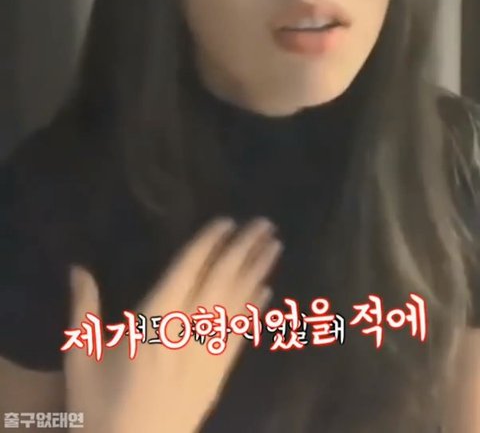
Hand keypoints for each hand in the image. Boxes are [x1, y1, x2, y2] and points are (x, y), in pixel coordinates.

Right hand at [65, 216, 282, 432]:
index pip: (188, 270)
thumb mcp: (80, 358)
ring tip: (274, 246)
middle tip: (264, 223)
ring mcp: (206, 354)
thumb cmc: (99, 409)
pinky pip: (240, 334)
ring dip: (256, 272)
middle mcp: (187, 331)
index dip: (208, 244)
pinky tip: (267, 291)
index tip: (227, 222)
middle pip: (220, 280)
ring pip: (236, 303)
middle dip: (243, 249)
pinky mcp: (217, 377)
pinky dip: (253, 310)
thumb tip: (78, 268)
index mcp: (154, 320)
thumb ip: (83, 310)